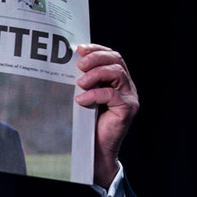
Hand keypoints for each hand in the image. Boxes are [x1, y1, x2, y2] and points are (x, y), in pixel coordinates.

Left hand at [74, 44, 138, 188]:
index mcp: (117, 79)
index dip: (96, 49)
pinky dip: (94, 94)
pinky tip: (81, 99)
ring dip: (96, 74)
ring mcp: (130, 96)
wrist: (94, 147)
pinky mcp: (128, 109)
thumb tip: (66, 64)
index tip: (79, 49)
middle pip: (116, 60)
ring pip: (117, 73)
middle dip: (96, 58)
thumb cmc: (87, 121)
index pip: (111, 55)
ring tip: (80, 83)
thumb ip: (82, 81)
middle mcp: (127, 85)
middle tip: (79, 65)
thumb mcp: (84, 95)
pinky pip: (112, 94)